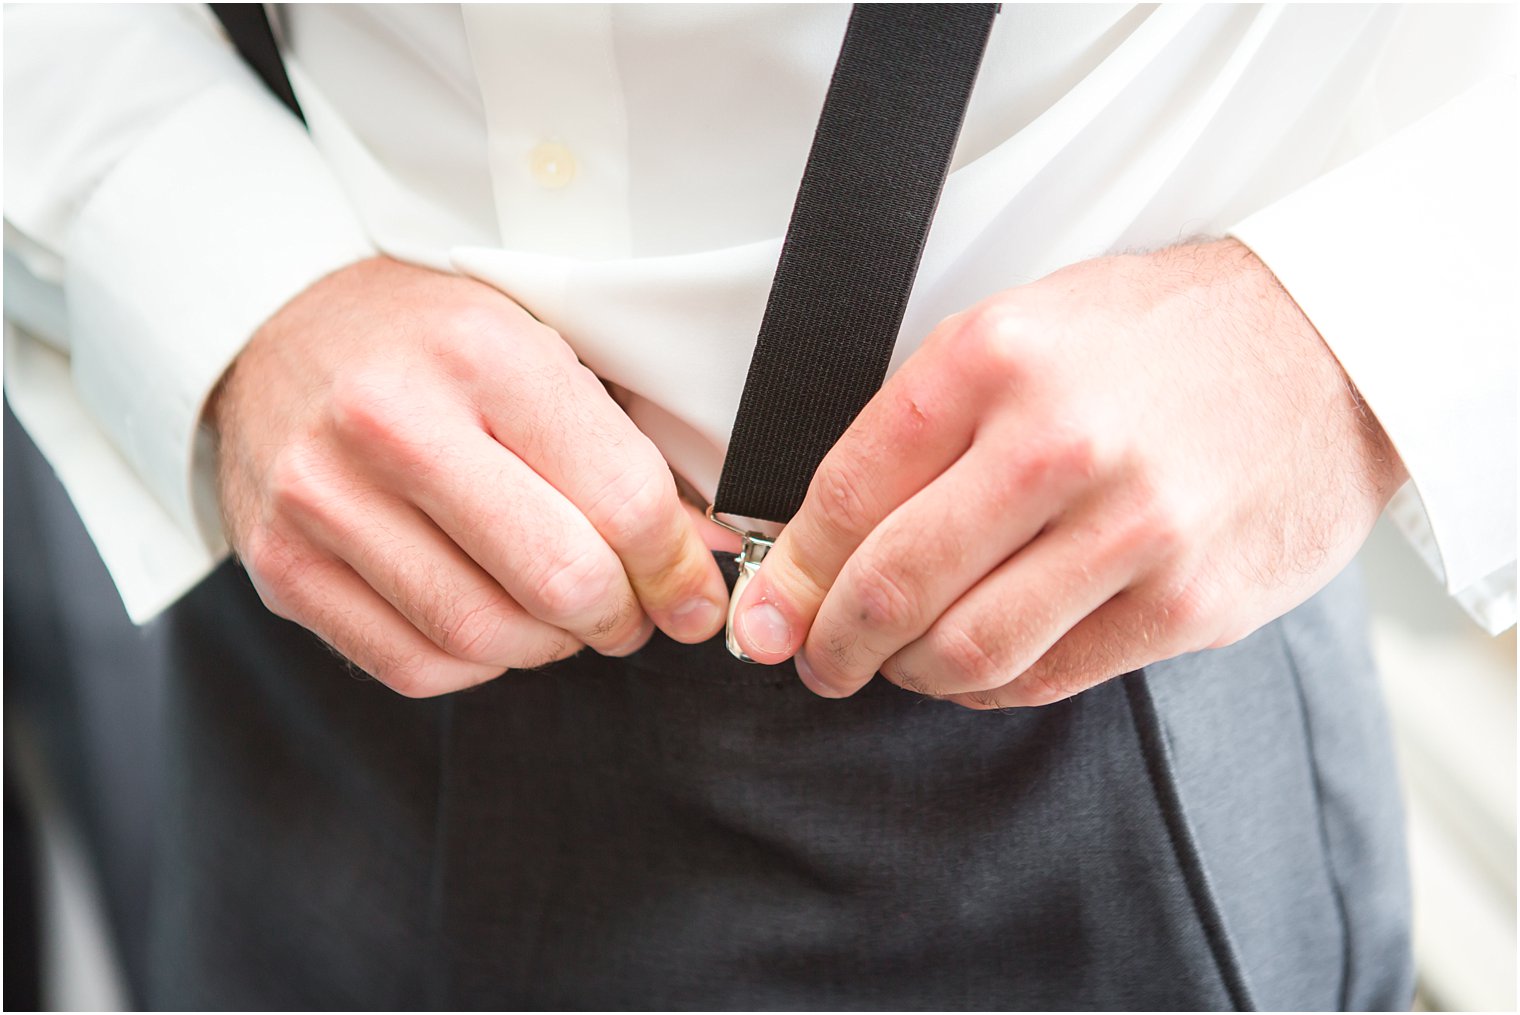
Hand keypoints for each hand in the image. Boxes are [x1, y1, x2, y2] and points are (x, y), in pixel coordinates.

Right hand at [211, 256, 727, 696]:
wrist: (278, 324)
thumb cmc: (430, 340)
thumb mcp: (539, 348)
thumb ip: (625, 450)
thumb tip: (705, 559)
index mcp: (481, 353)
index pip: (622, 501)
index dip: (680, 569)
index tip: (695, 595)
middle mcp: (390, 422)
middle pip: (560, 581)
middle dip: (622, 617)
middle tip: (634, 612)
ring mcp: (321, 499)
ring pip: (485, 637)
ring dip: (552, 646)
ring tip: (564, 614)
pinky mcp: (280, 564)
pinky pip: (413, 666)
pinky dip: (477, 663)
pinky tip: (490, 618)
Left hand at [731, 239, 1406, 707]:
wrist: (1331, 346)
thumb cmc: (1158, 339)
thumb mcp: (1022, 331)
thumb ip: (918, 431)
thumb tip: (814, 542)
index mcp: (994, 359)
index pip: (848, 493)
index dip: (791, 570)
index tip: (769, 611)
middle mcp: (1058, 444)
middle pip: (893, 585)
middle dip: (829, 643)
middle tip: (814, 660)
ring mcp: (1132, 530)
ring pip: (965, 650)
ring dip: (907, 673)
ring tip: (897, 662)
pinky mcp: (1189, 602)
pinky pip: (1048, 677)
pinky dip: (989, 687)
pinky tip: (977, 667)